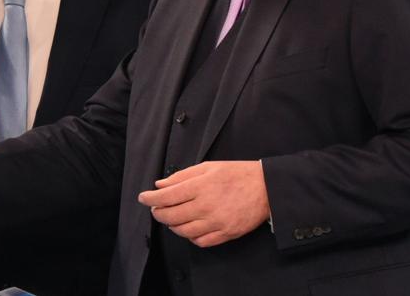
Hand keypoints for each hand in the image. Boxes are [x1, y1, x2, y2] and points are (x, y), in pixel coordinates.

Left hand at [137, 160, 269, 247]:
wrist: (267, 188)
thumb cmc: (237, 174)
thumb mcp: (208, 167)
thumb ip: (181, 176)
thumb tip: (160, 185)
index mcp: (200, 187)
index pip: (165, 197)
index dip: (149, 198)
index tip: (142, 198)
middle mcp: (206, 206)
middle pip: (170, 216)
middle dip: (158, 213)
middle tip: (155, 208)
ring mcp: (216, 222)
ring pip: (183, 231)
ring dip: (172, 225)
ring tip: (171, 218)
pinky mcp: (226, 234)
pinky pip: (200, 241)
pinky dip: (190, 237)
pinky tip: (189, 228)